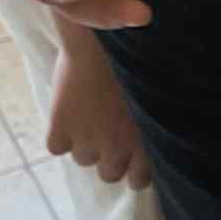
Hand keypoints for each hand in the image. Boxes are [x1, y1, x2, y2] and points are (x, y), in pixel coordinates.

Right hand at [48, 25, 150, 186]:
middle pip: (109, 174)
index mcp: (147, 143)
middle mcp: (117, 149)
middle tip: (110, 133)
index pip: (138, 180)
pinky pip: (56, 147)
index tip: (133, 154)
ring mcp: (87, 141)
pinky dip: (59, 135)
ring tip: (90, 117)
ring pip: (83, 159)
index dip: (134, 167)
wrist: (103, 39)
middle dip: (110, 156)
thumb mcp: (161, 97)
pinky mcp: (60, 129)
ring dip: (85, 144)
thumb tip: (164, 135)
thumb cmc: (140, 62)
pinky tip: (68, 114)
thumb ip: (158, 125)